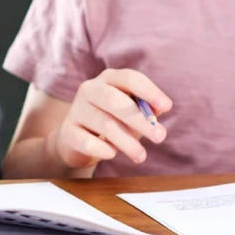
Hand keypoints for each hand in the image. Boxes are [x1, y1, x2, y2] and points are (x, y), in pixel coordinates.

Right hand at [48, 69, 170, 170]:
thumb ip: (147, 109)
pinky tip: (112, 154)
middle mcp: (89, 89)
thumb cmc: (111, 121)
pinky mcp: (67, 131)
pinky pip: (88, 141)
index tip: (167, 107)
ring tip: (141, 156)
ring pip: (105, 124)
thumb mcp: (131, 112)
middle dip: (140, 120)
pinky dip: (104, 149)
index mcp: (108, 79)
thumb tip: (159, 109)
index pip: (129, 78)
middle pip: (115, 101)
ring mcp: (76, 110)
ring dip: (128, 142)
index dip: (149, 91)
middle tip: (160, 137)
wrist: (76, 140)